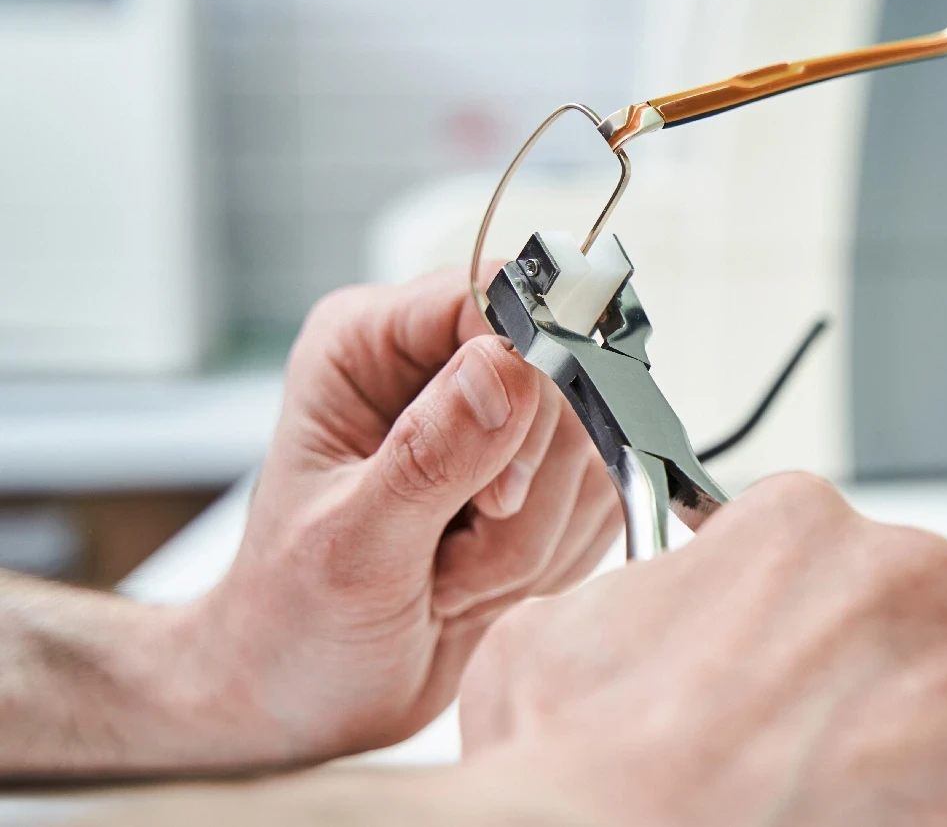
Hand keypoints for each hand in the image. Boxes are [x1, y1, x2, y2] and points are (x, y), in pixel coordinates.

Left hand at [178, 268, 621, 764]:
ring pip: (591, 448)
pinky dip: (557, 560)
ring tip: (453, 580)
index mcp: (367, 346)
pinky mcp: (539, 473)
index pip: (493, 296)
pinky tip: (486, 587)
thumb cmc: (292, 622)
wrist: (309, 701)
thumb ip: (429, 456)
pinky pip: (604, 497)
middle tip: (449, 559)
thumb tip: (507, 367)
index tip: (496, 493)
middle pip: (560, 379)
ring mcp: (497, 419)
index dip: (522, 383)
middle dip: (522, 496)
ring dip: (535, 541)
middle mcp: (436, 364)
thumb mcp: (350, 546)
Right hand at [457, 473, 946, 826]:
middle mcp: (912, 580)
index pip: (835, 557)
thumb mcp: (562, 631)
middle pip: (927, 632)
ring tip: (853, 815)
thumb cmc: (579, 775)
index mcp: (805, 527)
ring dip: (942, 762)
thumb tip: (663, 605)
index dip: (807, 629)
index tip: (793, 676)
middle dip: (884, 692)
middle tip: (819, 760)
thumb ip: (648, 592)